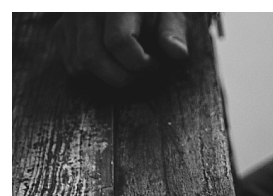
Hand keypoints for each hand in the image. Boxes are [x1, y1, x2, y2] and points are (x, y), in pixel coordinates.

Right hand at [49, 13, 189, 86]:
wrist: (125, 4)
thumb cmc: (153, 11)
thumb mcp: (170, 15)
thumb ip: (173, 32)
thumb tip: (177, 52)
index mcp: (116, 3)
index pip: (119, 41)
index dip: (140, 63)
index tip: (154, 64)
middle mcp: (86, 9)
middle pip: (92, 57)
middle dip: (121, 77)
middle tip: (140, 73)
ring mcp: (69, 20)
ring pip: (79, 64)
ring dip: (106, 76)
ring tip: (127, 66)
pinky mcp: (60, 31)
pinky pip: (71, 64)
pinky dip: (93, 73)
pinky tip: (111, 63)